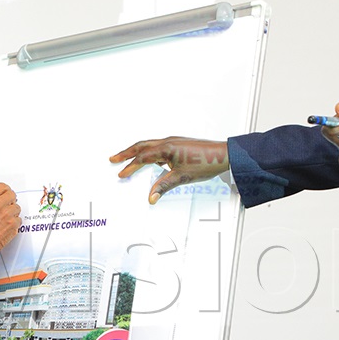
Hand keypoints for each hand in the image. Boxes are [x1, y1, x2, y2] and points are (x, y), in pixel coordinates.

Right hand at [0, 183, 20, 255]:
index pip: (3, 186)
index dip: (4, 190)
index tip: (5, 194)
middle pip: (12, 194)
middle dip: (10, 200)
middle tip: (7, 205)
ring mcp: (7, 214)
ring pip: (17, 207)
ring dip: (13, 212)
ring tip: (4, 218)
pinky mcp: (13, 224)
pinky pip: (19, 219)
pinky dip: (14, 223)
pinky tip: (6, 225)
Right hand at [108, 137, 228, 203]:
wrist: (225, 155)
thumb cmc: (207, 162)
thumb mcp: (182, 177)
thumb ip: (163, 186)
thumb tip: (151, 197)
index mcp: (167, 148)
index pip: (143, 158)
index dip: (130, 166)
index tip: (121, 174)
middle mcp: (168, 142)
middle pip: (141, 146)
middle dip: (126, 153)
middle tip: (113, 158)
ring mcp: (174, 141)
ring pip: (149, 145)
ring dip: (136, 151)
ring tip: (128, 158)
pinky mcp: (179, 144)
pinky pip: (158, 147)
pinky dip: (149, 152)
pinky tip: (151, 161)